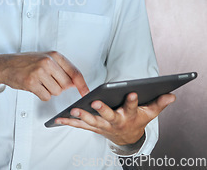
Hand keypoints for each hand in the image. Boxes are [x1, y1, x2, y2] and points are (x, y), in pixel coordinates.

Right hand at [0, 51, 88, 100]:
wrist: (5, 65)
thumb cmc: (25, 62)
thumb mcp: (44, 59)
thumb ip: (60, 68)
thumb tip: (75, 83)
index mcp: (53, 55)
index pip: (74, 72)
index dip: (82, 84)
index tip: (86, 92)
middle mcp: (48, 62)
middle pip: (66, 85)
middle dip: (58, 87)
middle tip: (47, 81)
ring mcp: (39, 72)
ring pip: (56, 92)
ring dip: (48, 91)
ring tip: (38, 82)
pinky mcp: (32, 82)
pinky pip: (46, 96)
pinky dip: (41, 95)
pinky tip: (34, 86)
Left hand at [56, 92, 175, 145]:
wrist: (127, 138)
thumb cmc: (137, 119)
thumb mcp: (149, 112)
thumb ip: (159, 103)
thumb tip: (172, 94)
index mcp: (129, 116)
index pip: (131, 107)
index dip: (132, 100)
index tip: (131, 92)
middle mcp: (115, 122)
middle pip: (108, 115)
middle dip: (101, 110)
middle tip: (94, 103)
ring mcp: (102, 126)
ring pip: (91, 121)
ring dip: (81, 116)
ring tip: (73, 110)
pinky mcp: (92, 127)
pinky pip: (79, 125)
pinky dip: (69, 122)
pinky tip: (58, 118)